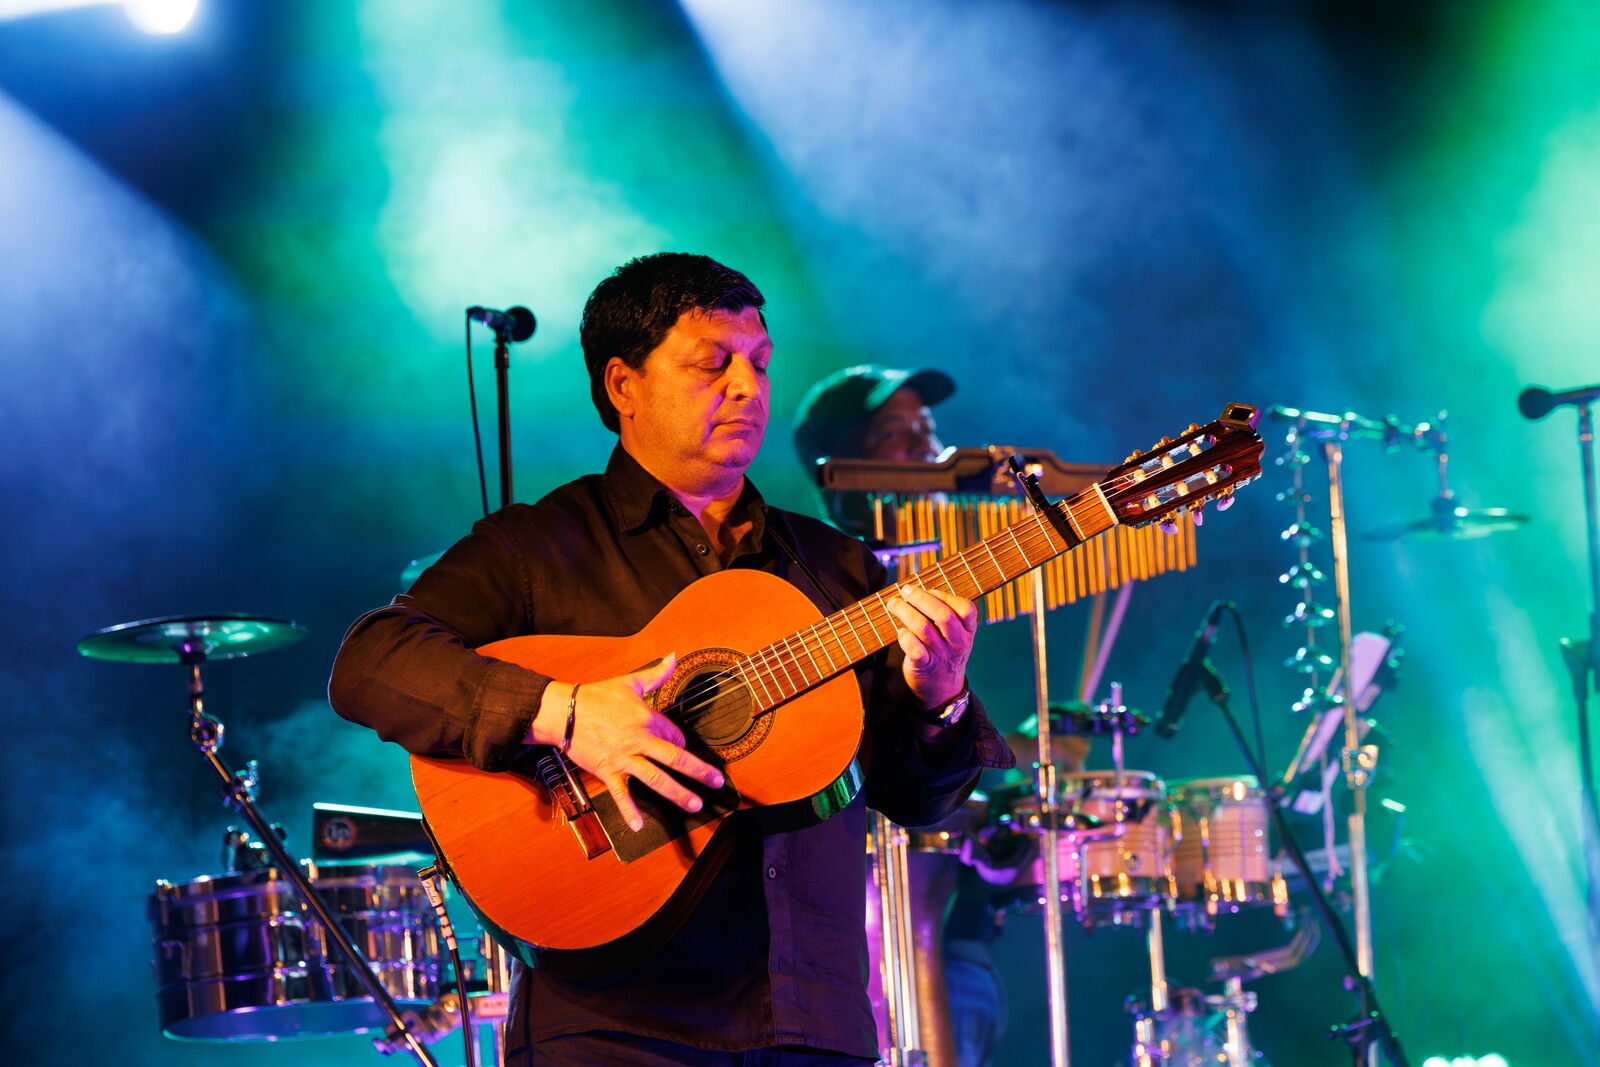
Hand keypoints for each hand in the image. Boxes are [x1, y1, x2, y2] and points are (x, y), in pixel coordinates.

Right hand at [537, 654, 725, 832]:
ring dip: (677, 793)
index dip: (681, 742)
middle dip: (699, 771)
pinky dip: (629, 810)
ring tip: (694, 804)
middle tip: (716, 781)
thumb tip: (673, 657)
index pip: (675, 735)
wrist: (564, 712)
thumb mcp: (629, 682)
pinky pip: (621, 794)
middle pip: (675, 758)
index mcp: (647, 718)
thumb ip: (656, 673)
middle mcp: (640, 740)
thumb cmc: (596, 697)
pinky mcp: (608, 771)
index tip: (681, 747)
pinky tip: (639, 825)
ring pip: (656, 779)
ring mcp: (624, 758)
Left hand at [885, 584, 977, 709]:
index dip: (945, 595)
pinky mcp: (924, 666)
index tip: (929, 590)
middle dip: (921, 598)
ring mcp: (941, 655)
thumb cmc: (945, 651)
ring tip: (893, 604)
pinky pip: (913, 648)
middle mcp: (958, 643)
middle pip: (943, 615)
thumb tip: (917, 589)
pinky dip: (904, 635)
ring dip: (905, 611)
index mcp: (968, 631)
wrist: (942, 689)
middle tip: (906, 590)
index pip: (966, 608)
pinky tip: (900, 631)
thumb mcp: (956, 634)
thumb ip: (945, 613)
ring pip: (923, 628)